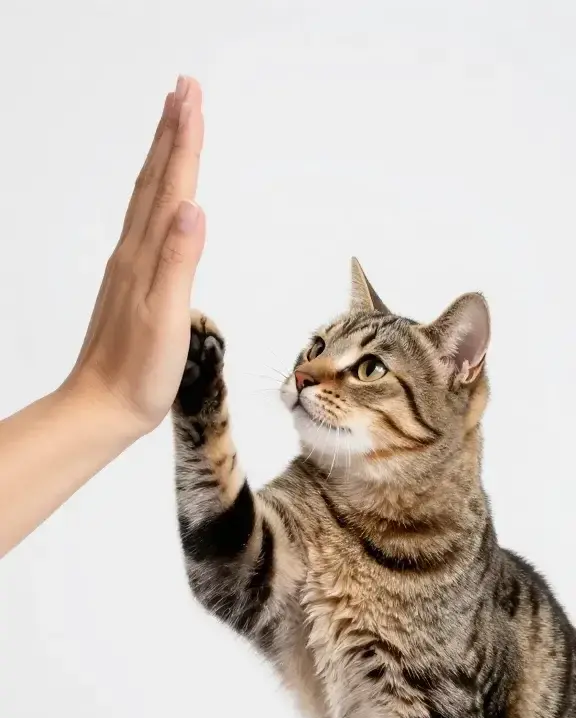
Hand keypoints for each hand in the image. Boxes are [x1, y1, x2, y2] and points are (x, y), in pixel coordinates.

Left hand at [66, 75, 205, 435]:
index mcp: (145, 258)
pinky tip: (163, 197)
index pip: (171, 187)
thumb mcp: (166, 319)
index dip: (185, 141)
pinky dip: (156, 194)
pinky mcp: (131, 283)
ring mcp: (130, 267)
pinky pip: (145, 222)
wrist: (101, 407)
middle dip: (174, 133)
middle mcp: (134, 253)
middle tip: (185, 89)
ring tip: (175, 124)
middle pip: (156, 181)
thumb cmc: (138, 373)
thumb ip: (180, 263)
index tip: (193, 97)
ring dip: (163, 157)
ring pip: (148, 198)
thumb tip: (193, 208)